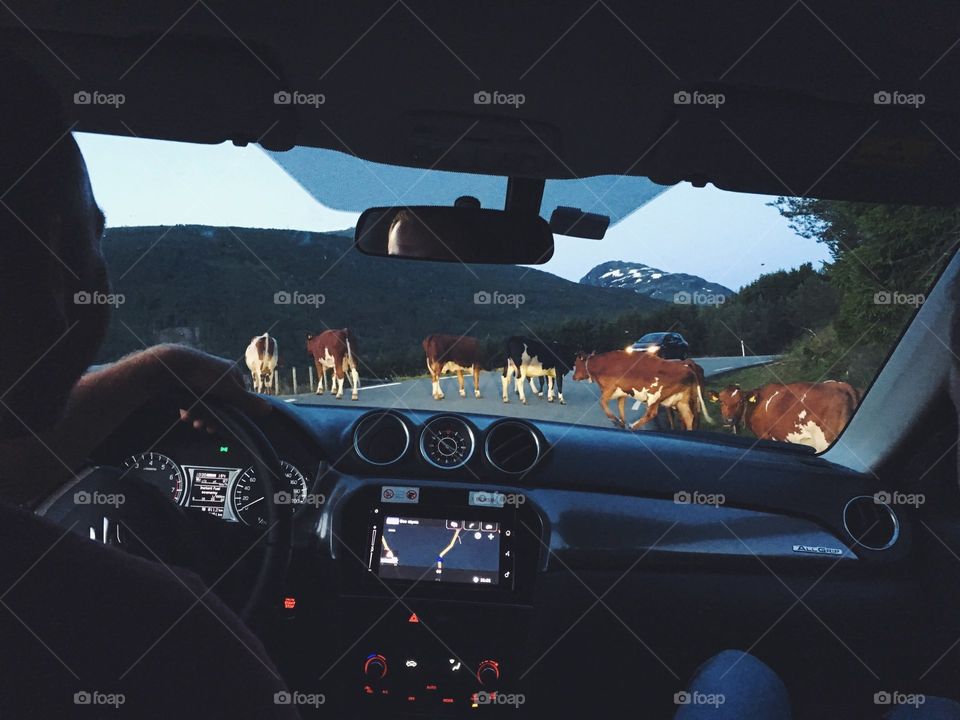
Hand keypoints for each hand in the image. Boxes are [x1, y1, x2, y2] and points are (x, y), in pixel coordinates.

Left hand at [147, 345, 271, 430]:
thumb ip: (248, 401)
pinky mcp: (188, 384)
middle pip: (221, 404)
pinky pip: (193, 401)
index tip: (224, 424)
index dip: (233, 413)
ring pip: (206, 405)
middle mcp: (219, 376)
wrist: (172, 366)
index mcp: (232, 374)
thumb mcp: (229, 390)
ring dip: (200, 416)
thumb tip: (269, 409)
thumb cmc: (203, 375)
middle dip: (213, 417)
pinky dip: (190, 409)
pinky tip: (185, 414)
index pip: (239, 398)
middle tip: (204, 426)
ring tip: (193, 421)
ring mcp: (203, 380)